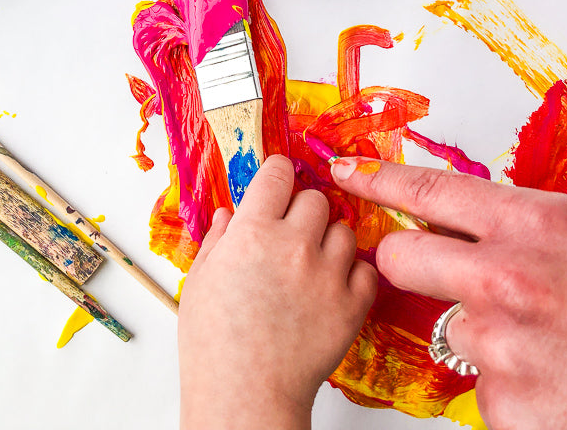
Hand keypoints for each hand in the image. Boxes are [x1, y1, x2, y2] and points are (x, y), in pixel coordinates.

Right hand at [178, 155, 376, 429]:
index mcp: (252, 231)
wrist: (244, 393)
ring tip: (311, 265)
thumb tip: (229, 214)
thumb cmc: (213, 342)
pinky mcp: (352, 304)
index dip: (276, 176)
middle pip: (315, 198)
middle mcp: (294, 243)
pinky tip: (331, 288)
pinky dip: (352, 274)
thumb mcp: (200, 280)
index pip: (278, 172)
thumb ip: (218, 238)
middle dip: (302, 210)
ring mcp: (327, 273)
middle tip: (289, 234)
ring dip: (329, 240)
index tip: (276, 184)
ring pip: (344, 230)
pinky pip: (365, 269)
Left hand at [331, 156, 566, 429]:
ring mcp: (499, 341)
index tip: (344, 172)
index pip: (429, 190)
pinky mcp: (498, 397)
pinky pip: (477, 378)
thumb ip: (513, 225)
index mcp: (534, 225)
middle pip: (398, 257)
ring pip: (448, 325)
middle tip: (441, 276)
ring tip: (540, 342)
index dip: (377, 178)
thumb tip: (454, 218)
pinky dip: (505, 380)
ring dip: (483, 334)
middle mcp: (507, 278)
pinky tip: (546, 377)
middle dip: (405, 263)